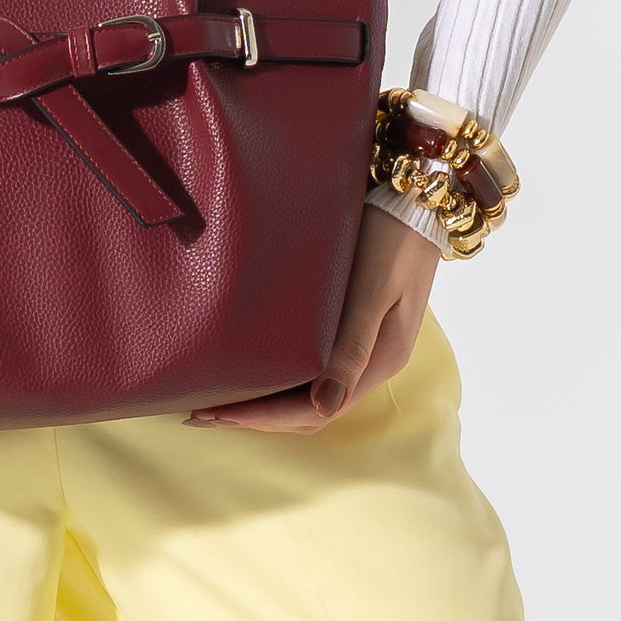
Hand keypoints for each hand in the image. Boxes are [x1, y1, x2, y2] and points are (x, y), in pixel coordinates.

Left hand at [186, 204, 440, 430]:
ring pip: (310, 396)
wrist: (419, 202)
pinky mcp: (355, 329)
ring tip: (218, 400)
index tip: (219, 413)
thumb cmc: (392, 239)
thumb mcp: (372, 290)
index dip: (265, 418)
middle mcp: (371, 365)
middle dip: (256, 417)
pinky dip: (281, 380)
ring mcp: (365, 350)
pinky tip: (254, 370)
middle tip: (202, 413)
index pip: (315, 412)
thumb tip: (325, 407)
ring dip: (266, 404)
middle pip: (309, 413)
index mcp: (380, 360)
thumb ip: (351, 348)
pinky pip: (313, 370)